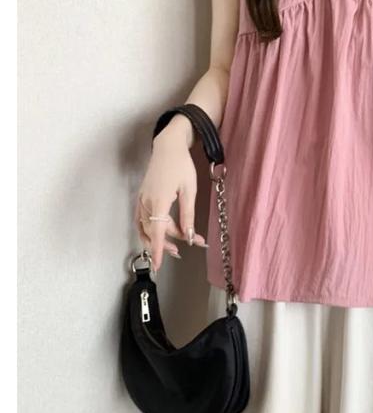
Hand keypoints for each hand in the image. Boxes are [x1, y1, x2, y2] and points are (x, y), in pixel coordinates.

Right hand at [135, 135, 207, 271]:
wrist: (168, 147)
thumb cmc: (181, 166)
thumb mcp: (190, 191)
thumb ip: (188, 216)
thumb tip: (188, 237)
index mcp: (158, 201)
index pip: (157, 233)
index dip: (159, 250)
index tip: (158, 265)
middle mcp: (146, 202)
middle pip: (153, 232)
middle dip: (167, 243)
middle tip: (185, 248)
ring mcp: (142, 200)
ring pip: (147, 227)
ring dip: (161, 237)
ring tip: (177, 243)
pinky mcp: (142, 197)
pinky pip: (144, 219)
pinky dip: (152, 228)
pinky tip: (165, 231)